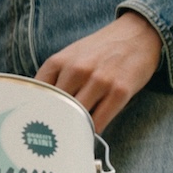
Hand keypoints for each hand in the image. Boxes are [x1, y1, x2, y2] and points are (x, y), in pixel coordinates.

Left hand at [35, 11, 162, 132]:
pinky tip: (89, 134)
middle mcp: (77, 70)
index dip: (34, 112)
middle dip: (53, 125)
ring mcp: (99, 81)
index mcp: (59, 62)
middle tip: (51, 139)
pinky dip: (92, 132)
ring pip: (76, 117)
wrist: (138, 33)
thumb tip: (40, 105)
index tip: (34, 125)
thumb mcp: (71, 55)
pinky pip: (99, 122)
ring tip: (71, 139)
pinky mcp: (119, 92)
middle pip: (55, 109)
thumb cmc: (101, 49)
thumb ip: (55, 76)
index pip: (36, 95)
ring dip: (74, 130)